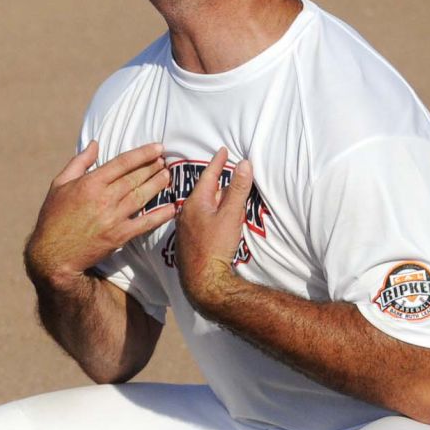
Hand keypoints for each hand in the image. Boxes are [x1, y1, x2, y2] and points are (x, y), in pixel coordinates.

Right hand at [24, 141, 175, 287]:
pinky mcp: (119, 236)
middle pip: (135, 178)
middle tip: (165, 160)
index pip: (123, 163)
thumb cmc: (53, 217)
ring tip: (168, 176)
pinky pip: (145, 224)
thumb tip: (95, 144)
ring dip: (158, 184)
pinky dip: (160, 216)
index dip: (143, 153)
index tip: (158, 148)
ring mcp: (113, 218)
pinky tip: (172, 208)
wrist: (52, 254)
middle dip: (153, 167)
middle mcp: (104, 198)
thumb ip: (79, 162)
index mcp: (90, 183)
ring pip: (142, 196)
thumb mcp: (59, 184)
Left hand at [172, 149, 254, 316]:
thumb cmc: (216, 246)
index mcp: (195, 202)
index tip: (223, 150)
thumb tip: (244, 163)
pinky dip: (210, 212)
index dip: (217, 162)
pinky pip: (200, 218)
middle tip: (225, 169)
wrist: (203, 280)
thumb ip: (238, 189)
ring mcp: (186, 227)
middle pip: (204, 191)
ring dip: (213, 197)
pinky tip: (216, 218)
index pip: (208, 176)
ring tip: (224, 191)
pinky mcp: (189, 241)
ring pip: (202, 205)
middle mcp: (186, 212)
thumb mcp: (231, 214)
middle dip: (216, 180)